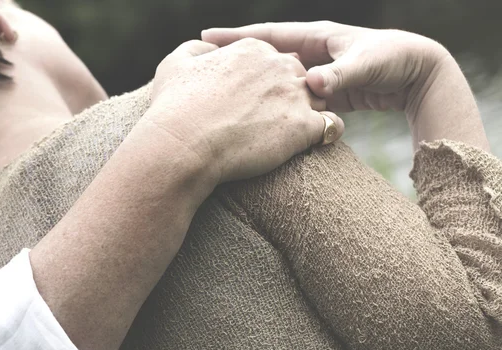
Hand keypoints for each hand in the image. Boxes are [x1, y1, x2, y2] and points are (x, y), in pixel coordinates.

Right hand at [143, 39, 343, 186]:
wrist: (184, 146)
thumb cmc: (173, 108)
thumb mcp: (174, 65)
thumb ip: (195, 52)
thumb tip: (206, 48)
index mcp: (252, 50)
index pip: (271, 58)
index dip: (265, 80)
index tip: (257, 99)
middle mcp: (278, 66)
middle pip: (299, 76)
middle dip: (292, 93)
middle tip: (277, 119)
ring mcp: (294, 95)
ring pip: (318, 99)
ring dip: (311, 112)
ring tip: (297, 133)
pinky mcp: (303, 127)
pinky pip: (331, 126)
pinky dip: (328, 132)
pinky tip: (316, 142)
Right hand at [202, 22, 449, 114]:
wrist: (414, 72)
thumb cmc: (391, 61)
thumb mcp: (364, 67)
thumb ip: (338, 76)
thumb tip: (310, 84)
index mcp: (314, 39)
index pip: (268, 35)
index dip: (236, 36)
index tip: (205, 39)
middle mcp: (310, 54)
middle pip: (265, 57)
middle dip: (237, 60)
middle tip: (205, 70)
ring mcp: (314, 74)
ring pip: (275, 81)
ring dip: (253, 87)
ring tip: (225, 98)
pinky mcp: (322, 93)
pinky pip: (292, 100)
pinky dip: (276, 105)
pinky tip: (260, 118)